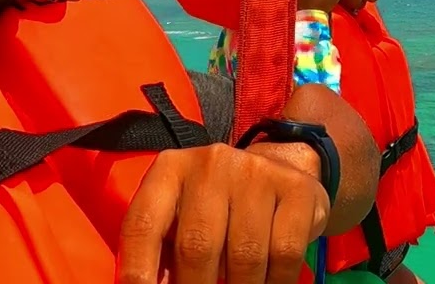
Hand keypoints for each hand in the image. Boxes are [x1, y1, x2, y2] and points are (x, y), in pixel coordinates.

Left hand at [117, 143, 329, 283]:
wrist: (282, 167)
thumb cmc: (219, 205)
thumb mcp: (183, 216)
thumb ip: (164, 250)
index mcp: (170, 170)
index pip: (143, 225)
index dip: (138, 269)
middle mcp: (210, 163)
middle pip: (196, 246)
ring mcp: (255, 172)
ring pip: (244, 256)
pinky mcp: (296, 188)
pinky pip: (284, 254)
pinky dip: (277, 283)